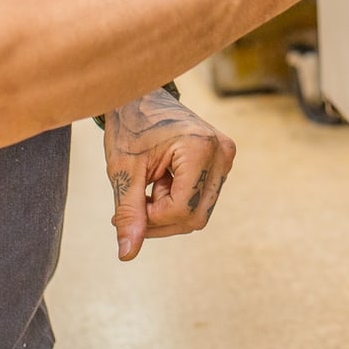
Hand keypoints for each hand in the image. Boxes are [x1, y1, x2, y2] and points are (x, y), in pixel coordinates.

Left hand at [103, 89, 235, 260]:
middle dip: (162, 218)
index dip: (152, 219)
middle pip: (195, 216)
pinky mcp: (222, 160)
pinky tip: (161, 181)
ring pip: (199, 211)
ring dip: (169, 209)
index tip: (128, 206)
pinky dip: (178, 198)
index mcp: (200, 149)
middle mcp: (221, 153)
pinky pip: (202, 197)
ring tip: (150, 184)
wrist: (140, 94)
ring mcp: (225, 156)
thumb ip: (129, 213)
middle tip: (136, 201)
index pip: (182, 210)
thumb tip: (127, 254)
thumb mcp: (124, 172)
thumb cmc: (129, 127)